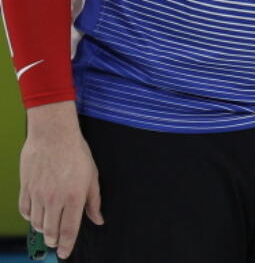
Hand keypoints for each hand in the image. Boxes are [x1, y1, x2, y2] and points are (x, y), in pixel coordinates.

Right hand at [20, 101, 102, 259]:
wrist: (53, 135)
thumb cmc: (76, 152)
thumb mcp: (92, 176)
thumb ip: (94, 201)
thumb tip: (98, 219)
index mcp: (75, 197)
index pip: (69, 230)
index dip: (67, 245)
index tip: (66, 253)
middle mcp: (55, 199)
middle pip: (51, 231)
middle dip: (55, 241)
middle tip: (58, 242)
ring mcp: (38, 194)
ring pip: (37, 224)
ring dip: (43, 230)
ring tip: (49, 228)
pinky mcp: (26, 188)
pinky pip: (25, 211)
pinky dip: (30, 217)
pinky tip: (37, 215)